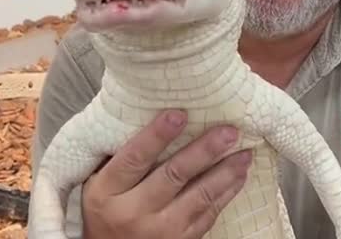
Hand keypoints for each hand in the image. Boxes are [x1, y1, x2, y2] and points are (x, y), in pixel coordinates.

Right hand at [81, 109, 252, 238]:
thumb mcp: (96, 185)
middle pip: (173, 175)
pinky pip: (208, 215)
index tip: (179, 114)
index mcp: (106, 193)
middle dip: (204, 151)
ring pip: (198, 196)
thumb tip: (146, 113)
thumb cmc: (103, 213)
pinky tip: (239, 176)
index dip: (157, 135)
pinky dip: (226, 193)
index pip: (134, 158)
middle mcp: (133, 212)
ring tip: (244, 152)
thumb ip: (116, 158)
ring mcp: (160, 231)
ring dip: (225, 172)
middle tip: (228, 131)